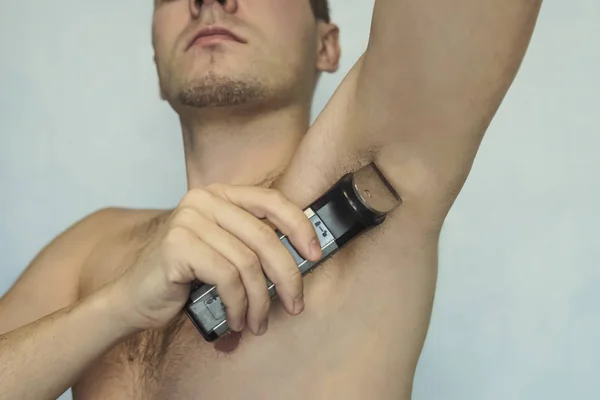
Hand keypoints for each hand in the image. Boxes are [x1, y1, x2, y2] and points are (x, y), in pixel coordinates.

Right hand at [107, 184, 321, 335]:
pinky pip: (227, 278)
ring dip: (259, 301)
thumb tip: (302, 257)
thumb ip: (253, 244)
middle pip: (265, 237)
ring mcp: (188, 219)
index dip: (300, 226)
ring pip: (248, 263)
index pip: (272, 201)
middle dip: (287, 276)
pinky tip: (236, 320)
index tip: (315, 254)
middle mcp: (204, 200)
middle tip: (294, 304)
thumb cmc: (185, 277)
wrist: (134, 298)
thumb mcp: (225, 252)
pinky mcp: (178, 245)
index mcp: (220, 195)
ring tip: (257, 322)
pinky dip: (238, 305)